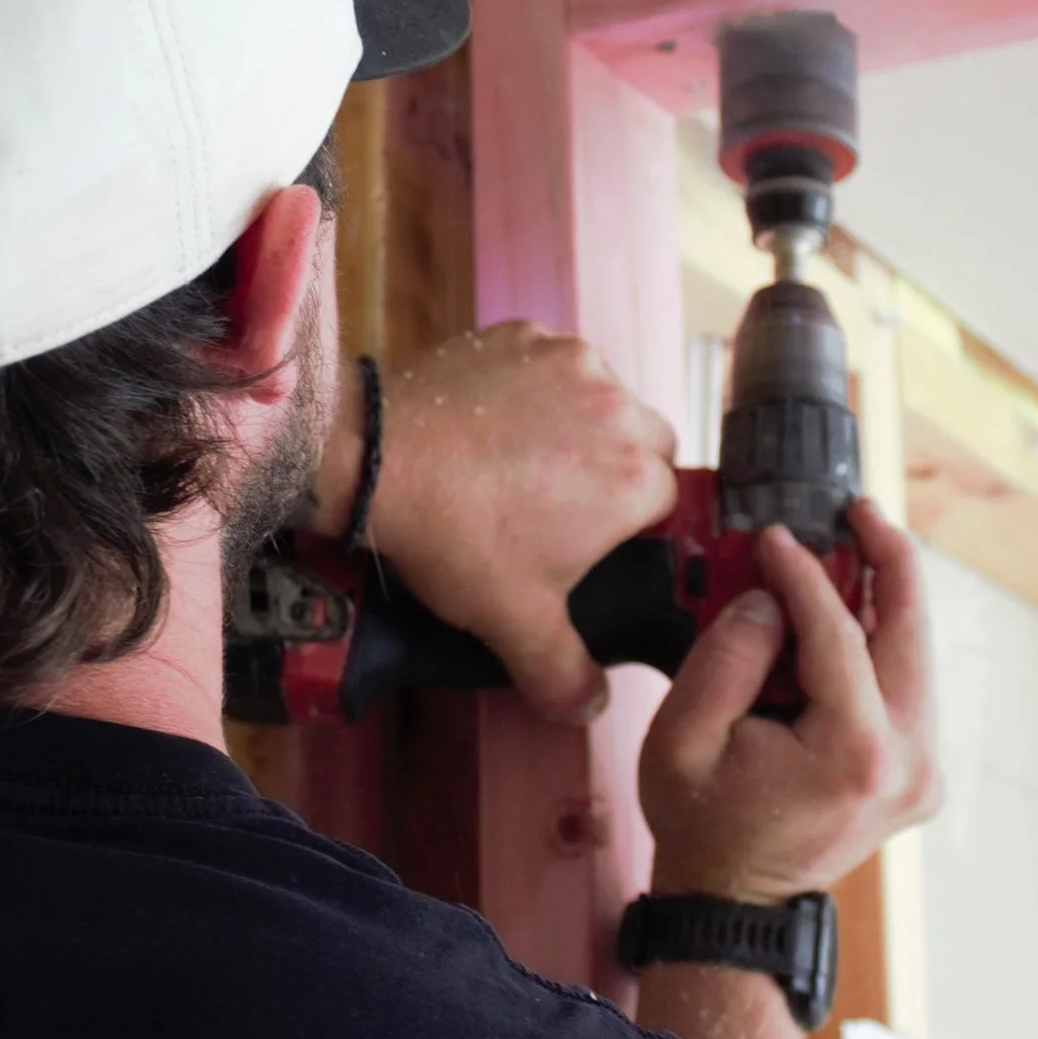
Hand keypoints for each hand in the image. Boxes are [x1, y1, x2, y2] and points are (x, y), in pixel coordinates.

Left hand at [307, 322, 677, 723]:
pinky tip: (493, 422)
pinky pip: (553, 362)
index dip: (631, 526)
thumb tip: (591, 704)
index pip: (665, 501)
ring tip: (523, 460)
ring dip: (581, 423)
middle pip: (647, 441)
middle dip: (619, 468)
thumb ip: (565, 675)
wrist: (372, 462)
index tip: (589, 539)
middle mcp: (617, 406)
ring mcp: (569, 361)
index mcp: (634, 477)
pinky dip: (535, 388)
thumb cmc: (452, 537)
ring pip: (603, 396)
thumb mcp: (514, 624)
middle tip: (562, 503)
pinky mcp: (523, 334)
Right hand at [638, 502, 938, 902]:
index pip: (839, 633)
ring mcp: (922, 771)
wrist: (736, 904)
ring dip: (885, 598)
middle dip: (889, 561)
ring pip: (916, 656)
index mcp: (855, 753)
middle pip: (911, 634)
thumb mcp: (683, 737)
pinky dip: (879, 640)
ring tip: (851, 545)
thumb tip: (770, 599)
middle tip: (858, 510)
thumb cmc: (703, 825)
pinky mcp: (916, 770)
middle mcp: (909, 761)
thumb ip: (727, 655)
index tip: (774, 536)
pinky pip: (905, 684)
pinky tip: (847, 607)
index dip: (804, 574)